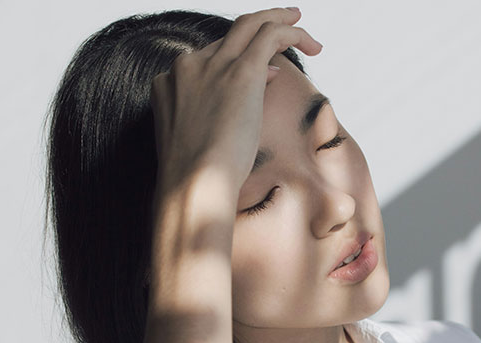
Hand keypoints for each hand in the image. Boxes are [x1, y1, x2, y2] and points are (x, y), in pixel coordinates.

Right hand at [149, 7, 322, 197]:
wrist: (193, 185)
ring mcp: (212, 66)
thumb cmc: (196, 179)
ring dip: (278, 20)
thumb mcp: (197, 143)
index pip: (208, 60)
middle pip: (228, 36)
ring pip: (250, 24)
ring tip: (299, 22)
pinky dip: (292, 32)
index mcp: (169, 85)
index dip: (237, 62)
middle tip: (284, 23)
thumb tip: (248, 96)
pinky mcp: (240, 72)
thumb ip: (213, 116)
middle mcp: (187, 68)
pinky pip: (270, 34)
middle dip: (257, 27)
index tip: (264, 74)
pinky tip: (311, 43)